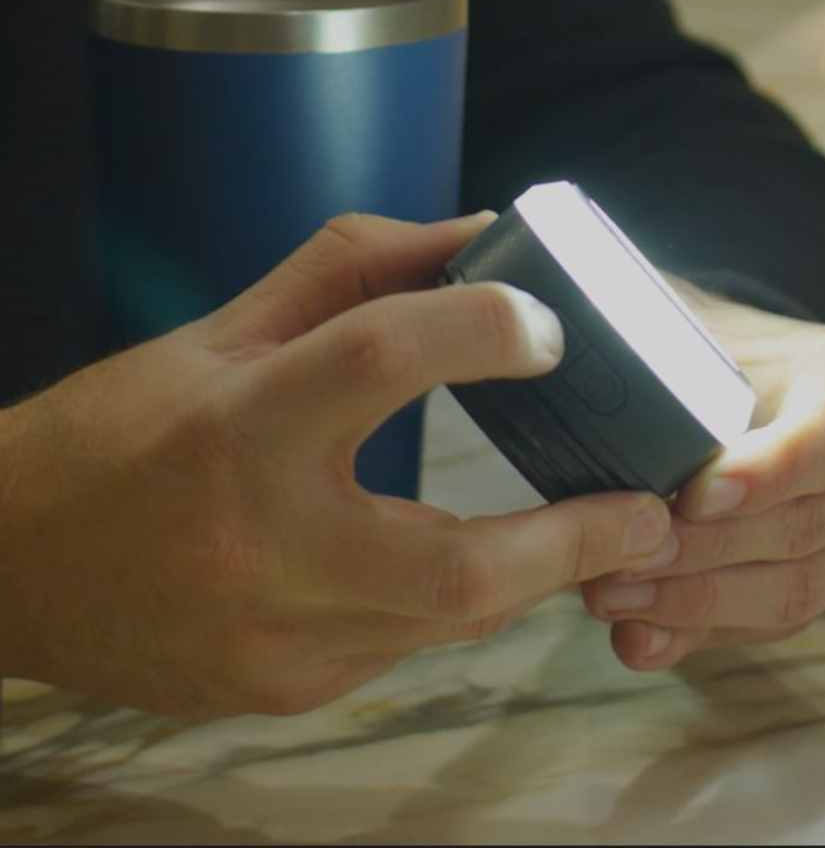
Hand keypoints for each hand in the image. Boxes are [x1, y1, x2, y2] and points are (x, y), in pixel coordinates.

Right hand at [0, 212, 669, 716]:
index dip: (481, 328)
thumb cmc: (121, 429)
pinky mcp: (281, 694)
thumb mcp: (224, 328)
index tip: (551, 327)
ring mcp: (274, 645)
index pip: (379, 356)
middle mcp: (261, 549)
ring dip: (520, 571)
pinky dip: (443, 602)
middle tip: (651, 510)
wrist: (10, 567)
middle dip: (575, 541)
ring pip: (445, 620)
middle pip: (457, 568)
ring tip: (574, 528)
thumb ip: (357, 273)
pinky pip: (400, 646)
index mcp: (239, 426)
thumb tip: (481, 238)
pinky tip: (446, 564)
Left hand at [581, 285, 824, 669]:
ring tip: (609, 595)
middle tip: (620, 558)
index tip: (692, 496)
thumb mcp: (677, 320)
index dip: (768, 474)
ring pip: (792, 590)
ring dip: (694, 602)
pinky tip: (636, 635)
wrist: (721, 384)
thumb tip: (564, 349)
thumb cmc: (694, 345)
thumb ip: (645, 334)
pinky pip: (767, 624)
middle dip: (704, 552)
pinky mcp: (819, 580)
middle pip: (803, 525)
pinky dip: (698, 632)